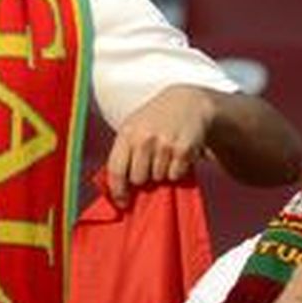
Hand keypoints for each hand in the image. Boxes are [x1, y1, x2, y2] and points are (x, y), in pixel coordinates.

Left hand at [107, 85, 215, 204]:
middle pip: (138, 179)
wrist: (187, 101)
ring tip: (164, 154)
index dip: (117, 190)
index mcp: (127, 133)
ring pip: (158, 178)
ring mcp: (164, 143)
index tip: (122, 201)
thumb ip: (123, 152)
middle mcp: (144, 138)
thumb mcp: (133, 127)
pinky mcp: (183, 149)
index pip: (116, 169)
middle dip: (143, 177)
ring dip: (161, 172)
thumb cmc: (155, 118)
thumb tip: (114, 187)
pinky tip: (177, 154)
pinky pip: (175, 175)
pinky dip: (176, 170)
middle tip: (150, 164)